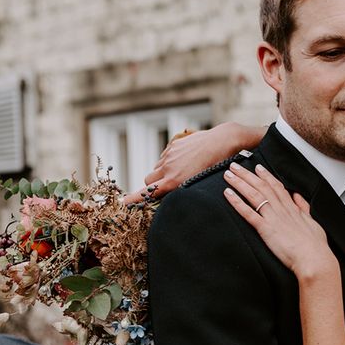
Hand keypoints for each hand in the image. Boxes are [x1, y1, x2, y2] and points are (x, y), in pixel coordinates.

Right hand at [122, 123, 264, 203]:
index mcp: (174, 181)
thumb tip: (169, 196)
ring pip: (157, 168)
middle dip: (152, 184)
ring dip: (162, 173)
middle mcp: (168, 168)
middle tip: (165, 187)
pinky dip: (169, 161)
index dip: (134, 198)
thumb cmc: (215, 168)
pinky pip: (164, 157)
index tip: (122, 203)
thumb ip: (180, 189)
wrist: (222, 142)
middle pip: (148, 180)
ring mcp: (169, 155)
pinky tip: (186, 161)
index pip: (148, 191)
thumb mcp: (197, 184)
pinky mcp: (173, 145)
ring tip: (182, 172)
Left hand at [223, 163, 335, 277]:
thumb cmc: (315, 246)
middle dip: (247, 175)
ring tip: (228, 175)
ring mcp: (273, 218)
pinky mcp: (266, 229)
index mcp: (292, 208)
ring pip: (254, 195)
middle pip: (262, 186)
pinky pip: (248, 213)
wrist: (314, 258)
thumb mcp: (312, 222)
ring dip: (239, 183)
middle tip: (235, 165)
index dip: (266, 176)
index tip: (257, 167)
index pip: (276, 187)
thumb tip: (298, 197)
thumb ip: (303, 208)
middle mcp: (281, 209)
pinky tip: (228, 194)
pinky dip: (237, 202)